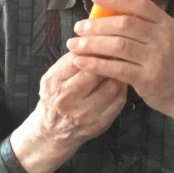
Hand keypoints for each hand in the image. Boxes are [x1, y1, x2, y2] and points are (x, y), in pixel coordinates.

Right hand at [10, 52, 126, 172]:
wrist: (51, 132)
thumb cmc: (54, 99)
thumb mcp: (53, 77)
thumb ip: (69, 60)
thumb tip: (94, 39)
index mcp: (53, 82)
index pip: (78, 58)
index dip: (94, 47)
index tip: (104, 40)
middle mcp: (66, 99)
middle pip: (96, 72)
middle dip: (109, 59)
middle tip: (118, 51)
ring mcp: (84, 114)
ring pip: (111, 86)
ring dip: (119, 73)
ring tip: (121, 66)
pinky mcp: (98, 124)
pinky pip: (118, 101)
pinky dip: (122, 89)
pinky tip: (121, 82)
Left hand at [66, 0, 173, 140]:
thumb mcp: (168, 39)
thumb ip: (146, 27)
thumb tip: (112, 14)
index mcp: (166, 24)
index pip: (139, 4)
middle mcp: (163, 38)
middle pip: (124, 24)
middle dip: (97, 25)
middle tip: (78, 28)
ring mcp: (157, 58)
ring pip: (118, 45)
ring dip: (92, 44)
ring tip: (75, 45)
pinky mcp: (149, 78)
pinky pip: (117, 68)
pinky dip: (96, 64)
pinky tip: (82, 62)